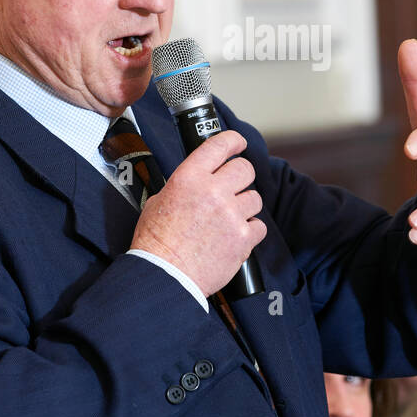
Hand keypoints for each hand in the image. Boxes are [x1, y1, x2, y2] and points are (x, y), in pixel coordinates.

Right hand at [132, 130, 266, 296]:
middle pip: (245, 169)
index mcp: (189, 178)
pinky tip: (235, 236)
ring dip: (245, 206)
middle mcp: (213, 191)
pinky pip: (259, 225)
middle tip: (234, 188)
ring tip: (229, 219)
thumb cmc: (156, 243)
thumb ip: (183, 186)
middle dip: (241, 177)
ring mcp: (231, 214)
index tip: (239, 143)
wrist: (165, 276)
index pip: (219, 145)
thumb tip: (197, 181)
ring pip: (255, 198)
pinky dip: (250, 231)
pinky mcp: (243, 238)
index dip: (234, 141)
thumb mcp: (159, 201)